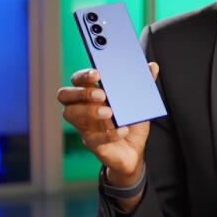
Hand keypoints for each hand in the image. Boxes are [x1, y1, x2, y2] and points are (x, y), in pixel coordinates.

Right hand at [58, 63, 159, 185]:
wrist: (134, 150)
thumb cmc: (130, 122)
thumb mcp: (138, 102)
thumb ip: (143, 84)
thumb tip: (153, 66)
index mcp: (91, 94)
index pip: (77, 80)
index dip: (83, 75)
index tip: (97, 73)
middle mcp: (82, 108)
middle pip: (64, 95)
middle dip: (81, 92)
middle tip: (102, 94)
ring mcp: (85, 125)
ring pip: (69, 114)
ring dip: (88, 111)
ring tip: (109, 112)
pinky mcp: (92, 143)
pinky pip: (92, 138)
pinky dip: (109, 134)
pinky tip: (123, 130)